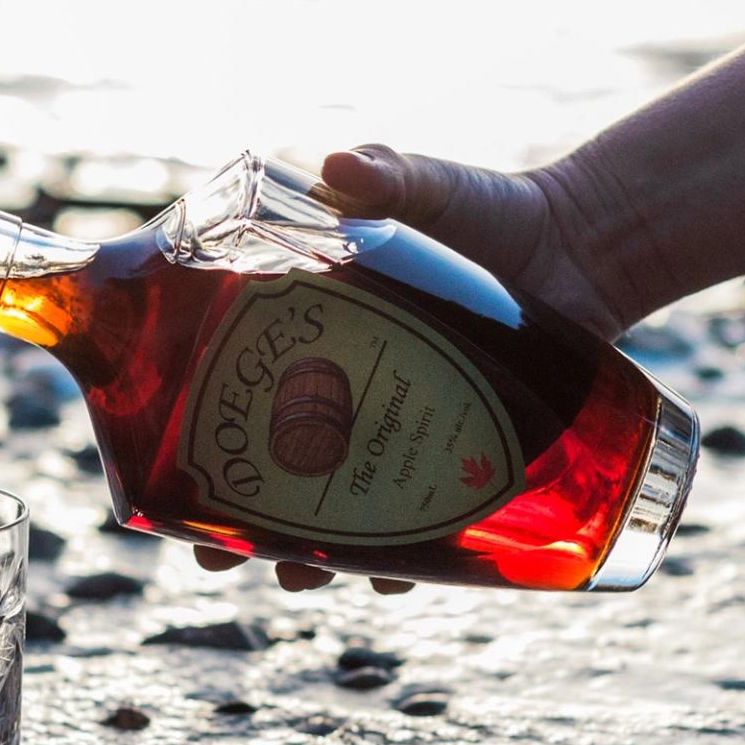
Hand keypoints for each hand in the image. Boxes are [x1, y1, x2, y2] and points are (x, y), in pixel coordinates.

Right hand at [194, 141, 623, 591]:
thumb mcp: (428, 188)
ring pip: (328, 505)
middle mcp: (333, 386)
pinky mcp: (444, 456)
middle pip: (261, 462)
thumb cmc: (489, 210)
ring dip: (306, 552)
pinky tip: (388, 580)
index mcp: (301, 322)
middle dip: (231, 518)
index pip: (219, 373)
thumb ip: (385, 176)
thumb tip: (340, 165)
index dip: (182, 418)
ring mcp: (386, 429)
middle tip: (213, 556)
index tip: (161, 456)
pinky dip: (399, 560)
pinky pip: (410, 520)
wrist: (584, 251)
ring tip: (298, 577)